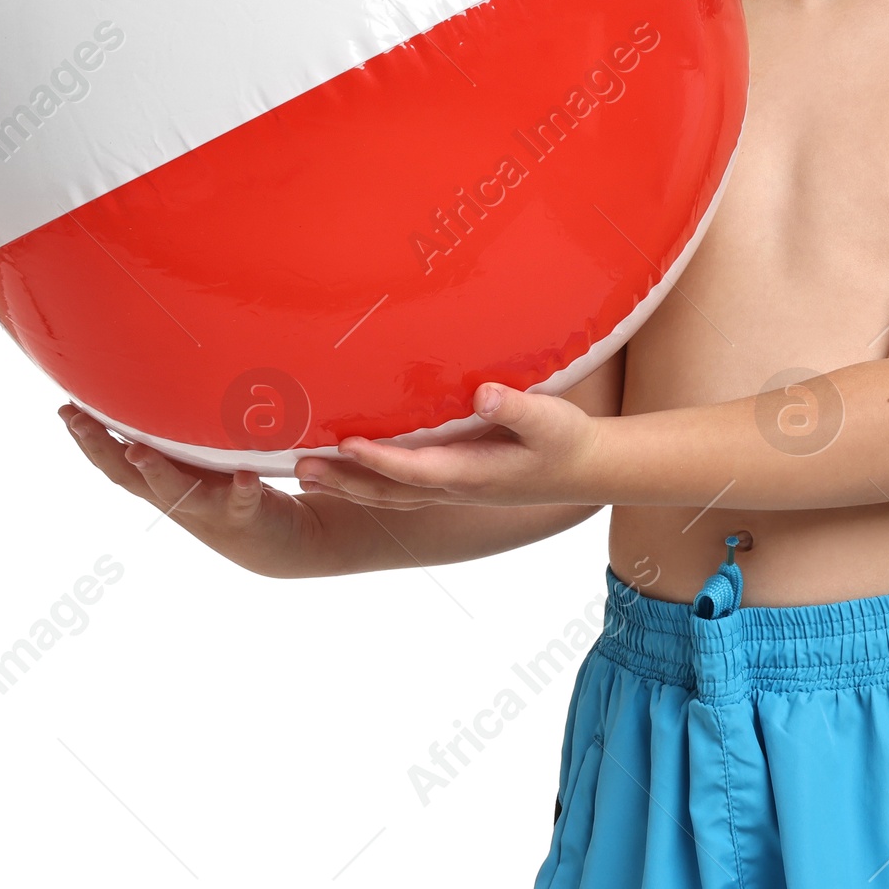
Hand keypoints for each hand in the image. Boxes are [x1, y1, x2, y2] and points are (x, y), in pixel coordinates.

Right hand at [61, 403, 317, 575]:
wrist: (276, 545)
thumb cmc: (232, 491)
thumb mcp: (202, 462)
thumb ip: (180, 435)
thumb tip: (158, 382)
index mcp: (162, 480)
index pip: (115, 459)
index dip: (87, 438)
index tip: (64, 408)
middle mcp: (176, 496)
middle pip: (129, 475)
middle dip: (100, 447)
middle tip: (78, 419)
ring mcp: (208, 508)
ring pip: (176, 493)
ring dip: (155, 472)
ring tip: (137, 451)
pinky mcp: (245, 515)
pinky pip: (242, 502)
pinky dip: (242, 490)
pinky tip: (246, 477)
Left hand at [295, 383, 604, 508]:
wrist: (588, 469)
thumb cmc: (568, 442)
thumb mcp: (551, 421)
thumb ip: (517, 407)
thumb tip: (481, 394)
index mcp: (474, 473)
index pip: (415, 470)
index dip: (378, 460)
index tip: (344, 445)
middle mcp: (456, 486)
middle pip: (389, 491)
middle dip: (344, 481)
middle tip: (300, 468)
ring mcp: (453, 488)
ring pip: (390, 494)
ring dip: (348, 485)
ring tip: (307, 473)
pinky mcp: (456, 480)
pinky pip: (401, 487)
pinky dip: (369, 482)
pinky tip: (350, 468)